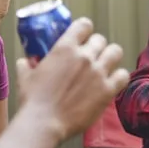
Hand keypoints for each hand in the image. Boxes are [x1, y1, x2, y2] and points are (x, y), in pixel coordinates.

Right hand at [15, 17, 130, 140]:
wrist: (44, 123)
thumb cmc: (34, 101)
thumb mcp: (25, 76)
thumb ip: (27, 64)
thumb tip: (25, 62)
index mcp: (65, 48)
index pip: (84, 25)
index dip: (85, 30)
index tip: (83, 37)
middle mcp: (84, 56)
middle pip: (100, 40)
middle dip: (96, 46)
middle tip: (91, 56)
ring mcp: (98, 73)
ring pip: (115, 52)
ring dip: (110, 57)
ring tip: (105, 65)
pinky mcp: (107, 91)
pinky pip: (123, 76)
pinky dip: (119, 77)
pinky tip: (112, 82)